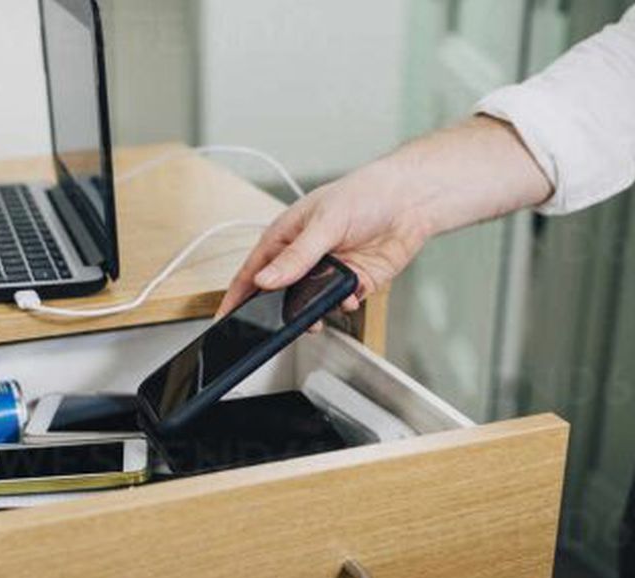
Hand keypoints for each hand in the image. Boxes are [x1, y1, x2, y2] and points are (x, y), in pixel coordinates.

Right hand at [216, 115, 552, 316]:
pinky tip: (350, 295)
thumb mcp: (324, 223)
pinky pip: (338, 304)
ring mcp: (326, 272)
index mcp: (285, 237)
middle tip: (279, 325)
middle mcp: (303, 257)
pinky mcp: (352, 283)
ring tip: (318, 314)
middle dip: (279, 311)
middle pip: (279, 294)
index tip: (225, 320)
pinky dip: (342, 304)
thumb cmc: (363, 195)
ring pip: (308, 305)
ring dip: (313, 312)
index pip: (252, 272)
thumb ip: (296, 257)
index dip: (236, 297)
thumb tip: (266, 279)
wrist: (410, 201)